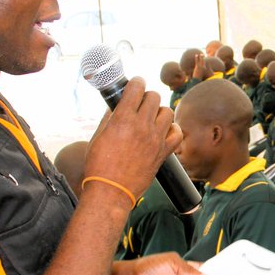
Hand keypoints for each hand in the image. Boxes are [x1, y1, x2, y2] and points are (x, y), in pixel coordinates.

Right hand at [84, 77, 180, 199]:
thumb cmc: (98, 166)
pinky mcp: (163, 152)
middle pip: (154, 96)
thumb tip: (116, 105)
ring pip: (168, 111)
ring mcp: (155, 139)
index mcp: (123, 119)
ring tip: (151, 118)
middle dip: (147, 96)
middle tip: (141, 103)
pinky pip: (177, 132)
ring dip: (159, 111)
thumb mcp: (97, 136)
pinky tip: (163, 132)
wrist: (111, 192)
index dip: (136, 82)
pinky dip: (172, 129)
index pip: (136, 88)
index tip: (135, 84)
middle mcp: (142, 126)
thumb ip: (109, 117)